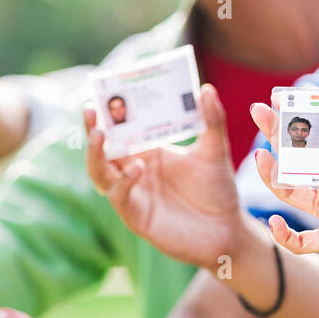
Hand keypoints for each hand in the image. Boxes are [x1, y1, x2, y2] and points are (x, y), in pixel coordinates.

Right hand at [85, 84, 243, 269]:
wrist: (227, 230)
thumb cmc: (218, 190)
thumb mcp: (215, 152)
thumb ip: (212, 121)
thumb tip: (206, 88)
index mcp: (149, 150)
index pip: (122, 129)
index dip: (109, 114)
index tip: (103, 94)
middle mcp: (135, 169)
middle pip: (103, 148)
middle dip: (94, 129)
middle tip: (91, 111)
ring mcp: (133, 192)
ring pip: (100, 172)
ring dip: (95, 155)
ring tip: (100, 135)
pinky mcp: (135, 215)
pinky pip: (119, 197)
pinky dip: (123, 182)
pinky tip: (136, 168)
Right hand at [249, 102, 318, 288]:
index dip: (302, 116)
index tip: (283, 97)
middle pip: (298, 156)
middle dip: (277, 133)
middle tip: (259, 110)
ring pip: (291, 192)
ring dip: (272, 176)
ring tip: (260, 156)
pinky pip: (302, 241)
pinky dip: (285, 236)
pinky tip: (276, 223)